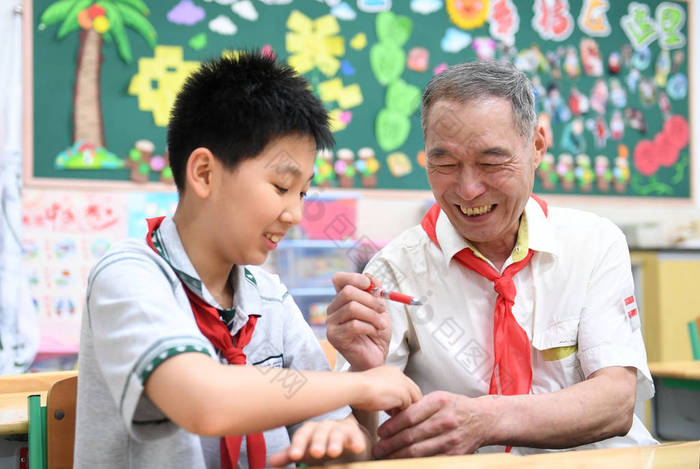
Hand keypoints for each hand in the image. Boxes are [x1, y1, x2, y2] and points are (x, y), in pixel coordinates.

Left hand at [268, 415, 369, 466]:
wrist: (346, 436)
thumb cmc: (322, 443)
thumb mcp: (306, 449)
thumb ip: (291, 453)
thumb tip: (271, 461)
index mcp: (310, 430)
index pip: (302, 435)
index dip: (298, 444)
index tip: (294, 456)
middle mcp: (324, 426)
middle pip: (319, 432)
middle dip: (317, 442)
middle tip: (315, 453)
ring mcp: (340, 429)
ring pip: (336, 433)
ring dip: (335, 442)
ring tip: (333, 452)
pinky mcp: (355, 434)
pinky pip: (355, 436)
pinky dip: (356, 441)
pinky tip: (357, 447)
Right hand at [326, 272, 390, 370]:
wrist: (376, 357)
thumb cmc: (376, 333)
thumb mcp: (380, 309)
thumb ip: (375, 293)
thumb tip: (370, 277)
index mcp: (342, 299)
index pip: (338, 279)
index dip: (354, 277)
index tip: (369, 285)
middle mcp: (333, 309)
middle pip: (348, 292)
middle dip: (370, 299)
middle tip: (382, 309)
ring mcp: (331, 323)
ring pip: (352, 308)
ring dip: (372, 316)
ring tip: (380, 325)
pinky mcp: (334, 337)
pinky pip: (354, 325)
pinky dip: (369, 327)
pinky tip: (373, 333)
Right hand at [351, 365, 421, 412]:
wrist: (356, 387)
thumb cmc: (357, 388)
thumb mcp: (372, 387)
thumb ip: (383, 391)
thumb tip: (386, 402)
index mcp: (391, 371)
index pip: (405, 385)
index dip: (403, 397)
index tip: (396, 407)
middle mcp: (400, 374)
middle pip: (413, 391)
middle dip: (408, 404)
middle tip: (400, 415)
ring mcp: (403, 383)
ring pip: (413, 401)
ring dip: (405, 411)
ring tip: (395, 419)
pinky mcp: (404, 394)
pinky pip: (409, 409)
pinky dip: (402, 416)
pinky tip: (393, 421)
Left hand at [373, 391, 490, 458]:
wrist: (483, 419)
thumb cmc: (457, 407)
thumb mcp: (438, 397)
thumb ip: (418, 406)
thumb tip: (392, 416)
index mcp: (439, 402)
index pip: (409, 416)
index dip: (392, 426)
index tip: (380, 432)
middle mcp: (446, 420)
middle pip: (411, 436)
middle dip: (390, 444)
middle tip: (378, 448)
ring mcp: (450, 439)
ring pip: (418, 451)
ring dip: (398, 456)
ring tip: (386, 457)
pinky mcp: (454, 454)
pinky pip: (430, 461)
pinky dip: (414, 463)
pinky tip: (403, 462)